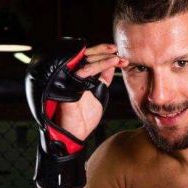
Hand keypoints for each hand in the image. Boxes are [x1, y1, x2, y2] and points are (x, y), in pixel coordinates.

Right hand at [25, 37, 123, 187]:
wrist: (77, 134)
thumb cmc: (85, 117)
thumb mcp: (99, 94)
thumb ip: (103, 79)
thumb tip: (112, 64)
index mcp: (79, 77)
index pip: (89, 59)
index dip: (103, 54)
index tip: (120, 55)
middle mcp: (73, 76)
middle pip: (86, 56)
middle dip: (103, 52)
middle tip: (118, 53)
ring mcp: (69, 80)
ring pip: (84, 62)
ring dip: (103, 58)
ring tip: (117, 58)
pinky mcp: (68, 87)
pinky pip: (81, 73)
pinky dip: (96, 67)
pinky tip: (110, 64)